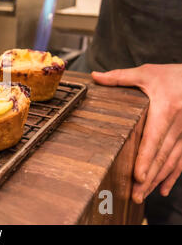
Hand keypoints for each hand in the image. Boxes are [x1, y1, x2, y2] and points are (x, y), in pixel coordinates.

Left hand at [92, 64, 181, 203]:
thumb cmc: (172, 75)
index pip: (154, 138)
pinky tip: (161, 190)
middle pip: (162, 155)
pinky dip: (172, 177)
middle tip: (134, 194)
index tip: (138, 176)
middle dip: (148, 177)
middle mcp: (179, 123)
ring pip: (171, 162)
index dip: (146, 158)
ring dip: (157, 180)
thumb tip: (95, 76)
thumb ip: (120, 77)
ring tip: (142, 195)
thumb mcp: (146, 72)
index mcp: (166, 107)